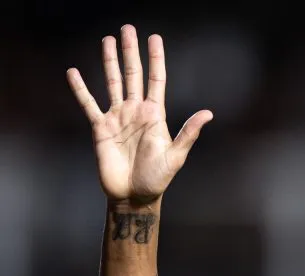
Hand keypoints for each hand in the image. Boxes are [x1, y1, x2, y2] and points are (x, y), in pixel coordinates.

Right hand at [67, 25, 211, 202]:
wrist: (134, 195)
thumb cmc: (158, 178)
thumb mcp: (176, 155)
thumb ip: (189, 133)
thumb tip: (208, 113)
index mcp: (155, 115)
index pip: (156, 80)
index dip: (155, 59)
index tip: (155, 38)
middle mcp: (136, 111)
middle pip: (133, 75)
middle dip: (131, 52)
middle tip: (128, 28)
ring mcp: (118, 118)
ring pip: (112, 82)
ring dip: (110, 62)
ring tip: (107, 40)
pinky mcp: (100, 128)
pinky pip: (88, 104)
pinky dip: (80, 89)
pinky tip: (73, 72)